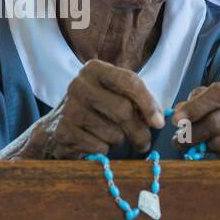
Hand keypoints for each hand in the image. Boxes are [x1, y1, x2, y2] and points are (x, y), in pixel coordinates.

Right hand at [34, 59, 164, 158]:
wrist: (60, 125)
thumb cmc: (97, 109)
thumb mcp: (117, 95)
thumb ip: (139, 101)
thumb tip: (157, 121)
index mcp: (95, 69)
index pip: (130, 82)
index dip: (148, 104)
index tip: (158, 123)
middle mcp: (79, 84)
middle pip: (123, 110)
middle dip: (139, 131)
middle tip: (144, 143)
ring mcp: (68, 108)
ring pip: (113, 133)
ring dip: (120, 141)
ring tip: (113, 138)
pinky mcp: (63, 131)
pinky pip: (98, 147)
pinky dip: (104, 151)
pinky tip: (96, 144)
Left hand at [170, 76, 219, 159]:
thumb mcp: (215, 100)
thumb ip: (196, 101)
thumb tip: (179, 112)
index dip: (194, 107)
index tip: (175, 119)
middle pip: (217, 121)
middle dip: (192, 132)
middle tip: (177, 139)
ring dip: (202, 146)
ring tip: (192, 145)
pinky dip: (215, 157)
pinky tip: (211, 153)